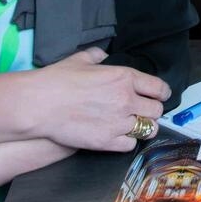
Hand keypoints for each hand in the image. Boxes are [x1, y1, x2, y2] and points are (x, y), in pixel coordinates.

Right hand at [26, 47, 169, 152]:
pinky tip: (119, 137)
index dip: (161, 93)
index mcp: (124, 77)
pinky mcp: (107, 142)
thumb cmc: (57, 79)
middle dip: (151, 110)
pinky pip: (130, 145)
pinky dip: (127, 142)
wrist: (39, 104)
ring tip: (134, 126)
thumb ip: (96, 56)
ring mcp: (118, 122)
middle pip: (156, 110)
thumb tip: (101, 56)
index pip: (158, 87)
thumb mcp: (80, 59)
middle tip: (143, 111)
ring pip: (148, 129)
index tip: (160, 96)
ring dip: (143, 127)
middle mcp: (127, 99)